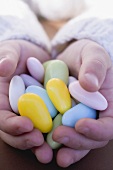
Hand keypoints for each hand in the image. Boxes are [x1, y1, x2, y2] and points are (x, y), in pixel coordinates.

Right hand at [0, 40, 52, 163]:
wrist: (34, 55)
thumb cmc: (18, 52)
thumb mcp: (11, 50)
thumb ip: (6, 57)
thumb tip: (2, 68)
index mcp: (2, 99)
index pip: (2, 116)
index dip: (10, 124)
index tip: (25, 125)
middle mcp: (14, 109)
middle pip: (16, 131)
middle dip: (25, 139)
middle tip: (38, 143)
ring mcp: (30, 113)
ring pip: (32, 132)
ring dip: (40, 144)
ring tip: (50, 152)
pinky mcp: (45, 112)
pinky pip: (49, 124)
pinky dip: (53, 133)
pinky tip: (63, 138)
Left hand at [53, 39, 112, 166]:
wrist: (71, 57)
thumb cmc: (87, 54)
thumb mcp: (93, 54)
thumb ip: (94, 67)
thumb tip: (90, 84)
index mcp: (107, 104)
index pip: (110, 124)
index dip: (98, 130)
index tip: (81, 124)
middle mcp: (94, 115)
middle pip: (91, 138)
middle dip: (77, 141)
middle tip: (59, 136)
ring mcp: (78, 118)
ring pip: (75, 140)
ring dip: (64, 148)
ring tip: (49, 151)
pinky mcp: (62, 117)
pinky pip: (58, 130)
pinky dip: (50, 139)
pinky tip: (40, 142)